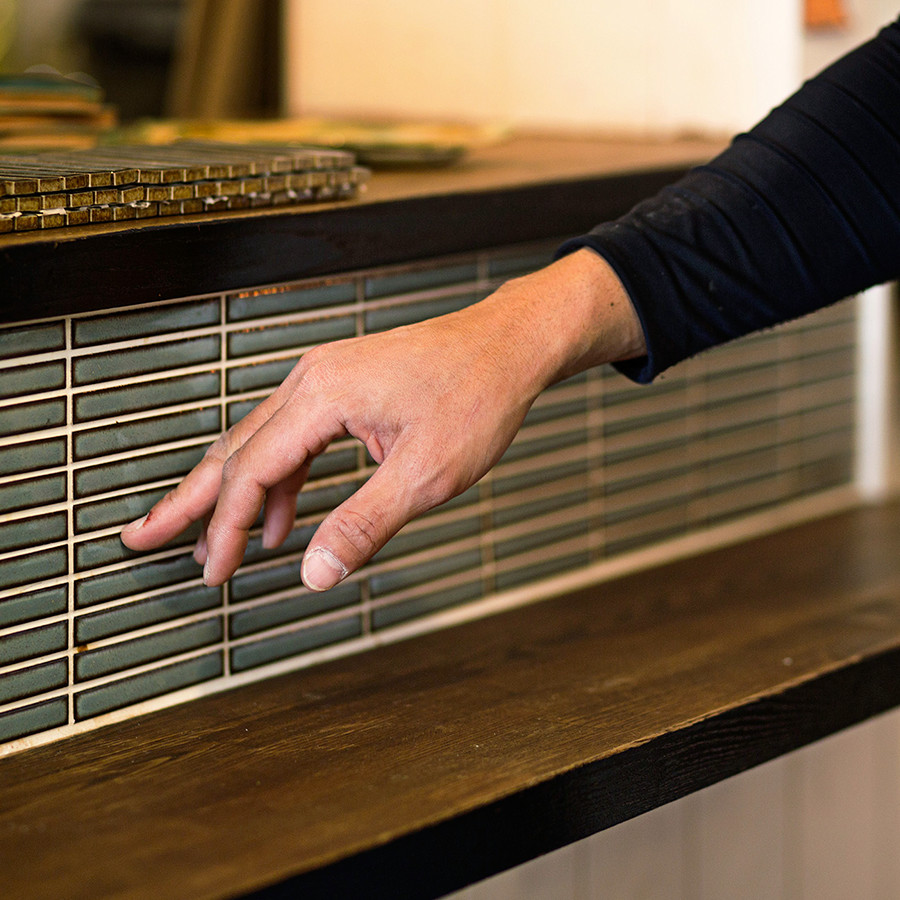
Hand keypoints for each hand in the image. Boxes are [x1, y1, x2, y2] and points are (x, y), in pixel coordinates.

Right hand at [120, 249, 643, 589]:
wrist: (508, 347)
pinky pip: (295, 441)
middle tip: (145, 536)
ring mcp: (327, 383)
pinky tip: (282, 520)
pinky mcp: (344, 391)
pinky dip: (281, 483)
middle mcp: (314, 382)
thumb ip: (364, 525)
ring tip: (213, 544)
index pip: (253, 471)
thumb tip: (314, 574)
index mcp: (323, 396)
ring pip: (260, 445)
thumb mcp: (425, 474)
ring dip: (235, 496)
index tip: (213, 573)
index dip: (228, 529)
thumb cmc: (476, 394)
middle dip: (191, 500)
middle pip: (235, 450)